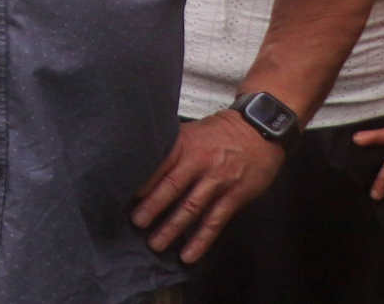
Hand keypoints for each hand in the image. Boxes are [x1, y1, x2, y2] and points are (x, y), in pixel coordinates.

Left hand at [132, 108, 286, 261]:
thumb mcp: (191, 131)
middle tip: (136, 223)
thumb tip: (144, 165)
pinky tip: (189, 254)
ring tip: (155, 244)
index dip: (143, 181)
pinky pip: (215, 221)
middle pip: (172, 187)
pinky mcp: (234, 197)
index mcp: (184, 144)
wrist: (258, 130)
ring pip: (191, 208)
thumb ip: (171, 148)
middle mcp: (199, 163)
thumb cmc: (219, 132)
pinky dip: (201, 240)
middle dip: (152, 207)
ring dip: (172, 228)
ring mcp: (217, 181)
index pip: (159, 164)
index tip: (124, 195)